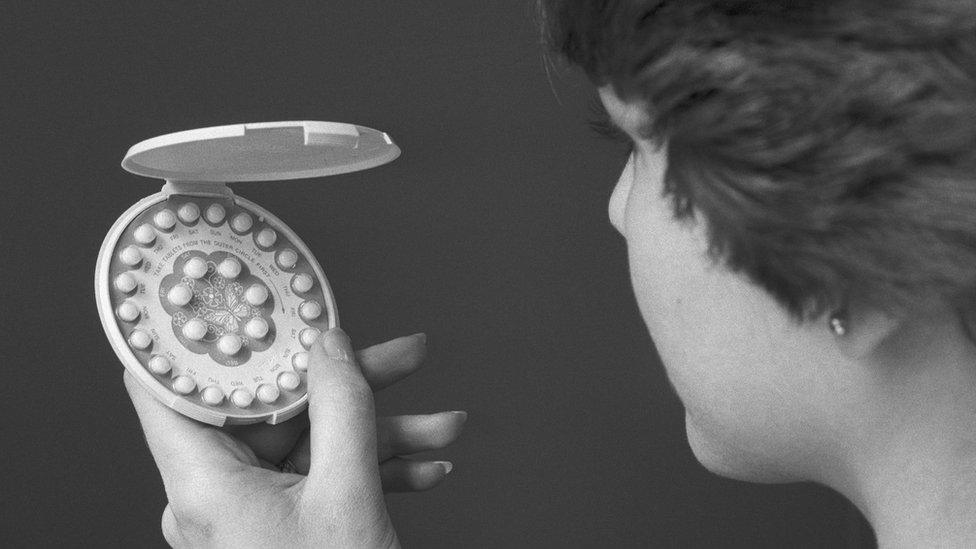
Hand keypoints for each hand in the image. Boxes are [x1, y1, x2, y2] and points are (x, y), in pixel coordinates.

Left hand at [124, 328, 466, 547]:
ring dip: (380, 431)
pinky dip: (372, 467)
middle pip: (274, 410)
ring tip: (442, 424)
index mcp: (205, 486)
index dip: (208, 336)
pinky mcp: (280, 528)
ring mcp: (249, 515)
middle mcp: (216, 497)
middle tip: (398, 354)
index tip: (240, 296)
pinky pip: (322, 478)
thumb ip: (342, 407)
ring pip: (310, 443)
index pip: (175, 386)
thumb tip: (332, 346)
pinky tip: (425, 466)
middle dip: (348, 385)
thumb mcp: (349, 495)